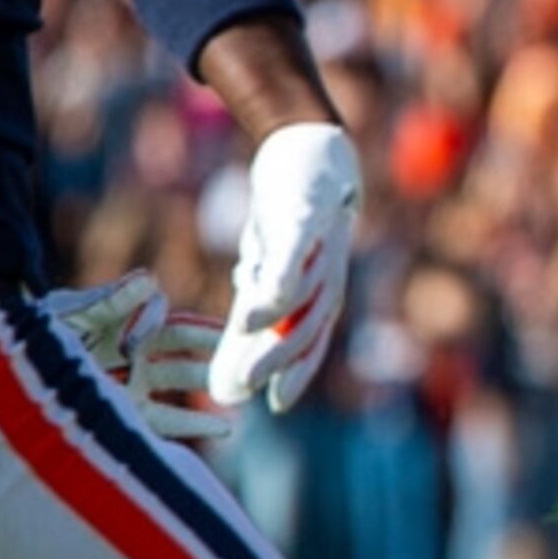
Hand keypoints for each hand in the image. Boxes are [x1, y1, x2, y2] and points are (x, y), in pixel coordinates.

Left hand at [41, 274, 232, 443]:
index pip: (168, 321)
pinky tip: (225, 427)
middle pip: (184, 351)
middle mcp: (130, 355)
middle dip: (216, 353)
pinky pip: (168, 422)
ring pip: (181, 384)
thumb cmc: (27, 342)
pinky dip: (197, 424)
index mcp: (118, 325)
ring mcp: (130, 387)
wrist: (3, 384)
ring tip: (243, 392)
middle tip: (251, 355)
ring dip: (211, 386)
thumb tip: (152, 279)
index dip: (190, 327)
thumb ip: (109, 302)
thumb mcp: (66, 316)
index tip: (215, 335)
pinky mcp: (127, 418)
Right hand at [209, 120, 358, 411]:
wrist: (313, 153)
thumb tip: (231, 370)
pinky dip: (282, 262)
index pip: (310, 337)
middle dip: (280, 352)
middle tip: (250, 384)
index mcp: (318, 290)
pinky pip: (296, 238)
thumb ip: (252, 318)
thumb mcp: (269, 271)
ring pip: (304, 279)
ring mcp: (319, 239)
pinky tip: (264, 283)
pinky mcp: (305, 207)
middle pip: (309, 317)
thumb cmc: (292, 222)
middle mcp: (326, 269)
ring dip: (277, 307)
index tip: (277, 405)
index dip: (298, 370)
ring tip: (248, 331)